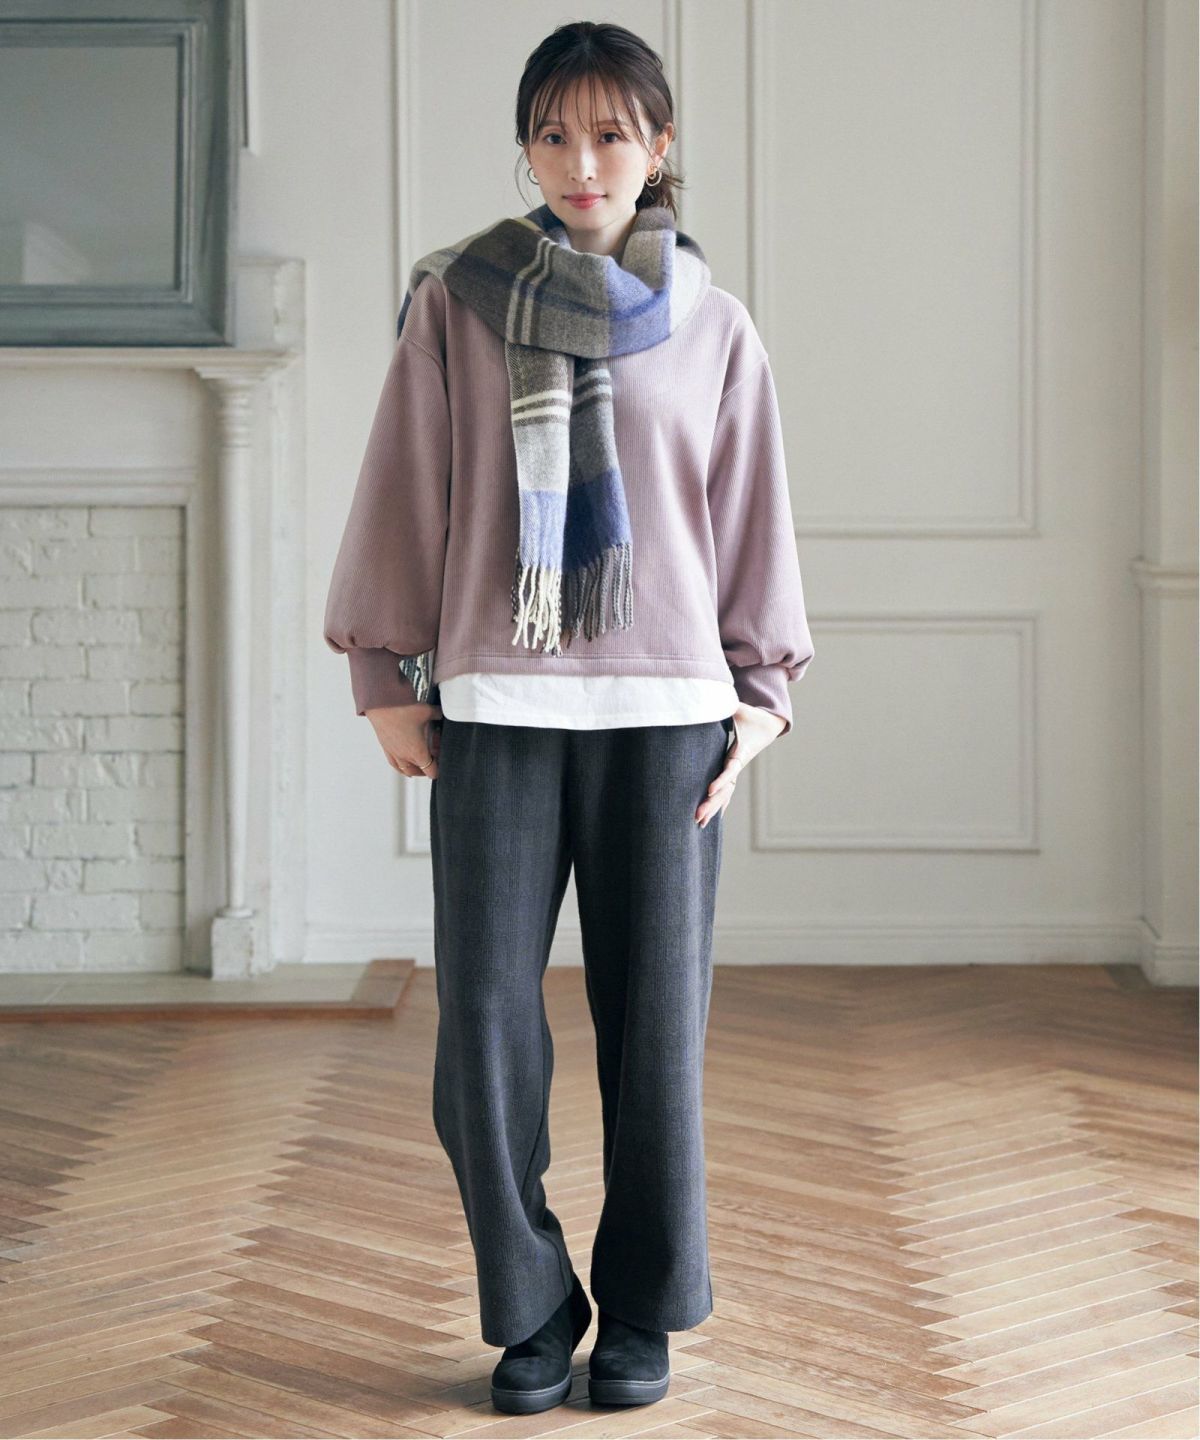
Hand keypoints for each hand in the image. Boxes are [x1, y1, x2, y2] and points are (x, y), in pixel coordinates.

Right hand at [365, 701, 442, 777]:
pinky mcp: (385, 747)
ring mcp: (393, 753)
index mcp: (418, 752)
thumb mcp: (427, 711)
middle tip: (433, 759)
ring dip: (414, 770)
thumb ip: (437, 714)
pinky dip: (400, 767)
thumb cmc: (401, 710)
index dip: (438, 769)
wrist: (381, 705)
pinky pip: (394, 763)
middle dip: (428, 768)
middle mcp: (405, 756)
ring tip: (418, 767)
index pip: (431, 771)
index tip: (441, 763)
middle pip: (419, 771)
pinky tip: (401, 763)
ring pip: (405, 770)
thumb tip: (440, 714)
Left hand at [695, 704, 786, 827]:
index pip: (730, 769)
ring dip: (712, 809)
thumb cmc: (752, 716)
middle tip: (697, 817)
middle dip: (711, 803)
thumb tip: (710, 695)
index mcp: (740, 752)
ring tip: (698, 824)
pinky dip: (718, 805)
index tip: (709, 789)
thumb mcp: (741, 709)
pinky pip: (725, 792)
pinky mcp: (732, 771)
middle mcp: (738, 765)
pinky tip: (709, 820)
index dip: (721, 779)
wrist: (769, 724)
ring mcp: (736, 770)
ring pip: (724, 794)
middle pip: (725, 789)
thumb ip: (728, 705)